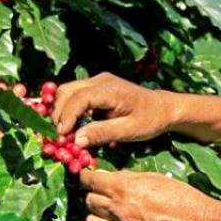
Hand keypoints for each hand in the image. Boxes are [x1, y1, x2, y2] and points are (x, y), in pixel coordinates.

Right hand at [51, 72, 173, 147]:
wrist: (162, 108)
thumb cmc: (149, 120)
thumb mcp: (129, 131)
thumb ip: (103, 133)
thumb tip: (76, 140)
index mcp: (111, 90)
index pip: (80, 98)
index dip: (66, 116)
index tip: (62, 135)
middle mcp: (101, 80)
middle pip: (67, 91)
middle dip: (58, 113)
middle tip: (58, 136)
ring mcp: (98, 81)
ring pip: (67, 91)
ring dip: (61, 111)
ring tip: (63, 132)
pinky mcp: (96, 87)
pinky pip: (74, 94)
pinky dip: (68, 108)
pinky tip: (70, 126)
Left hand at [80, 169, 220, 220]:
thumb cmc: (181, 197)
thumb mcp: (155, 178)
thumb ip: (129, 178)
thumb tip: (109, 177)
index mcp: (123, 188)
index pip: (90, 180)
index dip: (87, 177)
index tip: (89, 178)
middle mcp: (117, 210)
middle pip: (89, 201)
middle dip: (94, 196)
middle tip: (104, 196)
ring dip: (97, 217)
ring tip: (108, 216)